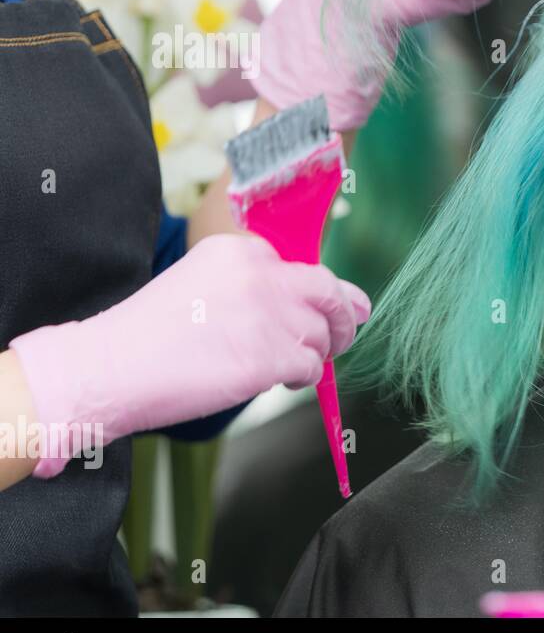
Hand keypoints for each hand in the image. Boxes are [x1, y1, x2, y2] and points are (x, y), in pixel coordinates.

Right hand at [8, 233, 371, 477]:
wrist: (108, 366)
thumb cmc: (149, 334)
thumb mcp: (203, 283)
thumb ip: (252, 286)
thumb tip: (305, 306)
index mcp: (242, 250)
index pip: (302, 266)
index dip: (315, 293)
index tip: (320, 308)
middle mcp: (261, 274)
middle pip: (329, 292)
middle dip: (345, 315)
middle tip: (345, 334)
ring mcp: (269, 315)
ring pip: (322, 335)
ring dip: (316, 353)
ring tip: (291, 366)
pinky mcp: (270, 356)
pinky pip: (310, 368)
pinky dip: (303, 378)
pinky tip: (280, 381)